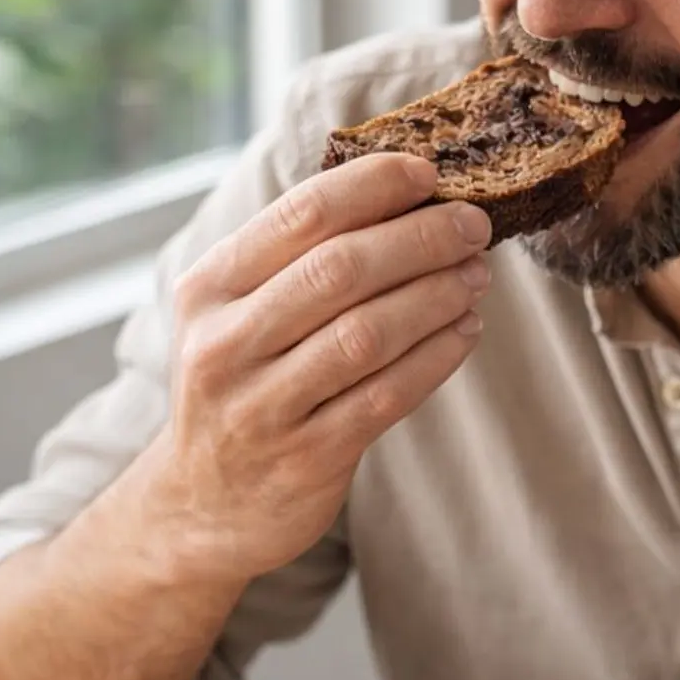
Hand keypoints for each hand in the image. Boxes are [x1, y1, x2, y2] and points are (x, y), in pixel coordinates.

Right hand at [156, 154, 491, 583]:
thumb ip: (295, 260)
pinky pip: (386, 396)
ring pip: (367, 334)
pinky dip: (436, 357)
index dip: (372, 186)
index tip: (428, 174)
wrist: (203, 506)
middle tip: (473, 225)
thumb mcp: (236, 314)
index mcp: (209, 289)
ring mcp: (263, 406)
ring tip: (476, 277)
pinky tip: (465, 332)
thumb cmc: (241, 385)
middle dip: (420, 239)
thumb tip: (401, 192)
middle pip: (340, 270)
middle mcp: (226, 343)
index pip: (300, 215)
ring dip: (436, 297)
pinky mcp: (306, 457)